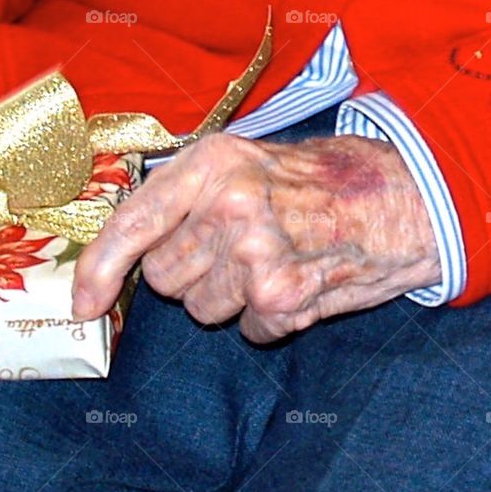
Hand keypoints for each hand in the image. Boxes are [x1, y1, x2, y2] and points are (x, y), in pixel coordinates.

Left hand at [72, 133, 440, 342]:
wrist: (406, 197)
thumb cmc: (318, 182)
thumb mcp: (244, 160)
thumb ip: (185, 194)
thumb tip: (125, 248)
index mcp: (210, 164)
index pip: (132, 225)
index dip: (99, 270)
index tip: (84, 303)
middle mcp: (227, 206)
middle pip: (165, 278)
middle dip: (192, 274)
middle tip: (237, 248)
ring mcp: (255, 255)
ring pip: (202, 310)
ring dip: (231, 298)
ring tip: (274, 261)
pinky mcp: (283, 298)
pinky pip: (247, 331)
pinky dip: (270, 319)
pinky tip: (299, 284)